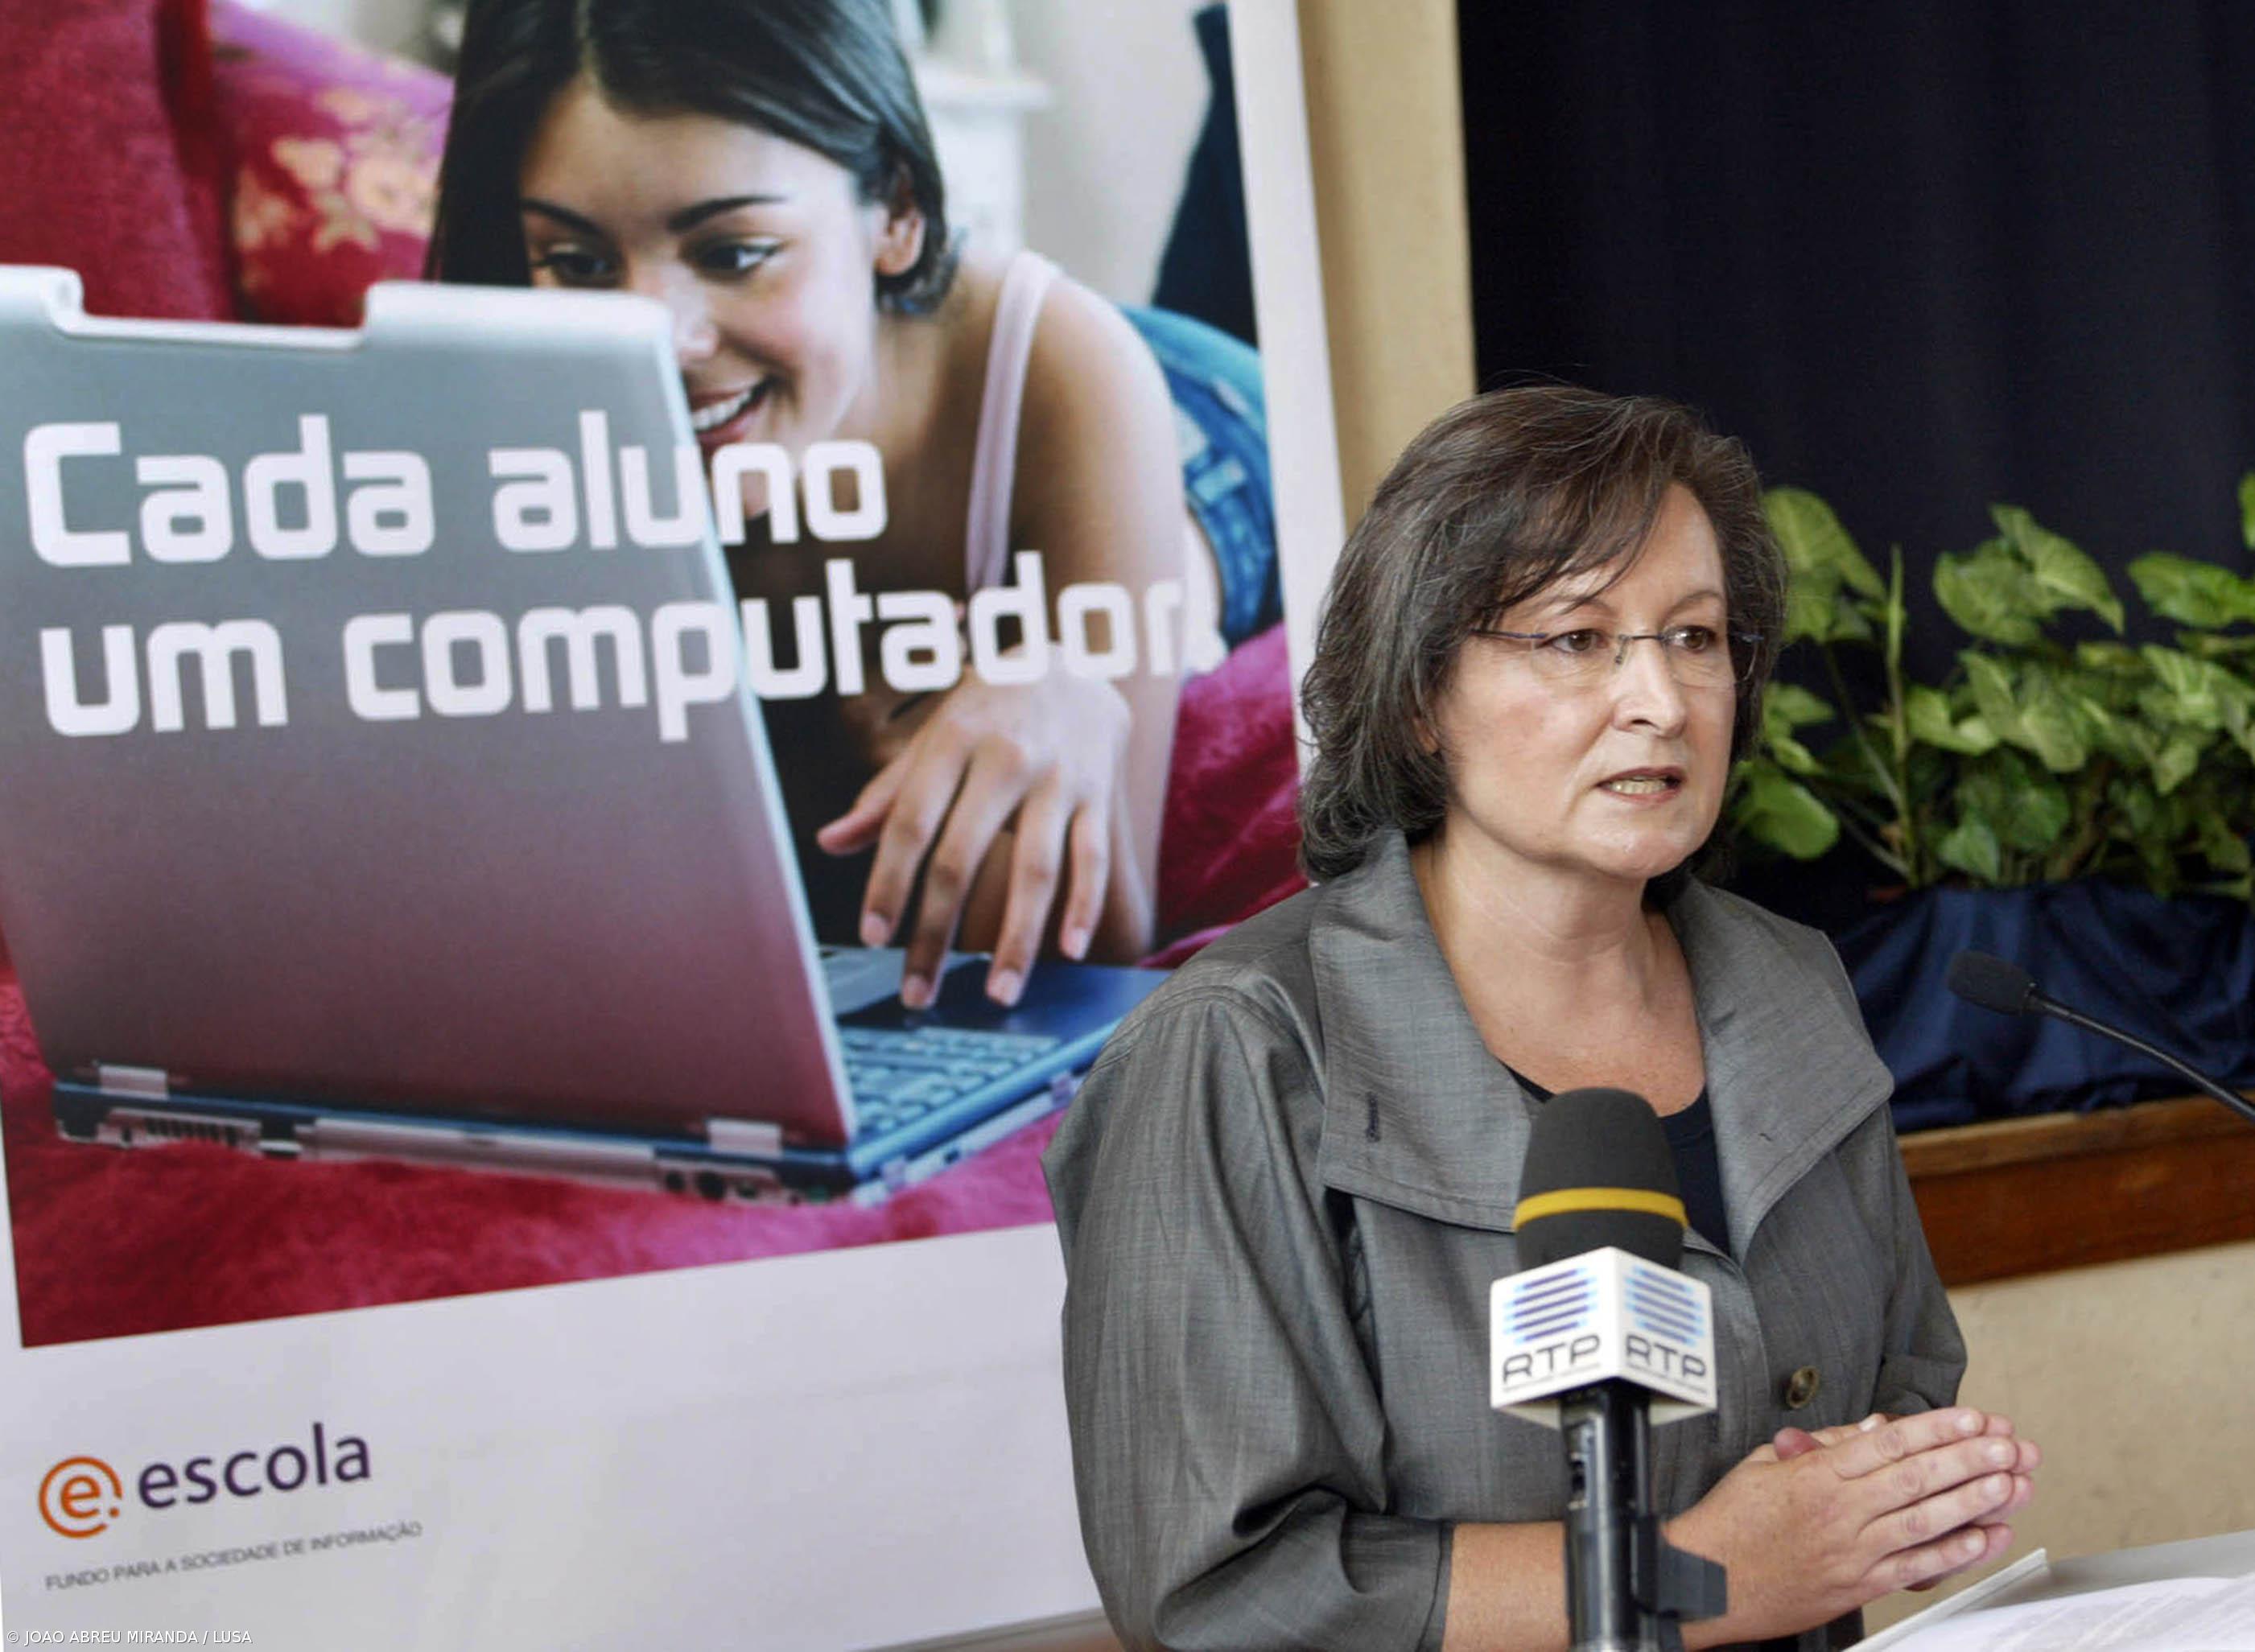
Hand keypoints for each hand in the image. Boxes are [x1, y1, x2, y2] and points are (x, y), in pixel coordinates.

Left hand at [814, 668, 1131, 1007]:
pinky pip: (1091, 858)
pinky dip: (1083, 907)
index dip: (888, 882)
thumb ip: (887, 793)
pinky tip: (1068, 952)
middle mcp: (1005, 757)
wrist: (1077, 662)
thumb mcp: (934, 736)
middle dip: (936, 932)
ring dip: (1017, 940)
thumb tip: (830, 843)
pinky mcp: (1098, 794)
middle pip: (963, 857)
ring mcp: (1057, 777)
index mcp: (952, 740)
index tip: (874, 937)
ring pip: (1036, 869)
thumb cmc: (988, 710)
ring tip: (998, 995)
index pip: (911, 822)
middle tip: (918, 992)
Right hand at [1670, 1407, 2040, 1645]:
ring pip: (1924, 1521)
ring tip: (2010, 1483)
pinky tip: (1984, 1538)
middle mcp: (1840, 1512)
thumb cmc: (1730, 1523)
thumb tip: (1873, 1431)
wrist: (1704, 1581)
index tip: (1970, 1416)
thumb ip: (1822, 1445)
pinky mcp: (1858, 1587)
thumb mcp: (1764, 1465)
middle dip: (1967, 1458)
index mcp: (1815, 1475)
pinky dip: (1954, 1553)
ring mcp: (1852, 1552)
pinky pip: (1916, 1567)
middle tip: (2007, 1444)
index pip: (1887, 1444)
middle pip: (1916, 1478)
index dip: (1934, 1428)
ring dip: (1972, 1501)